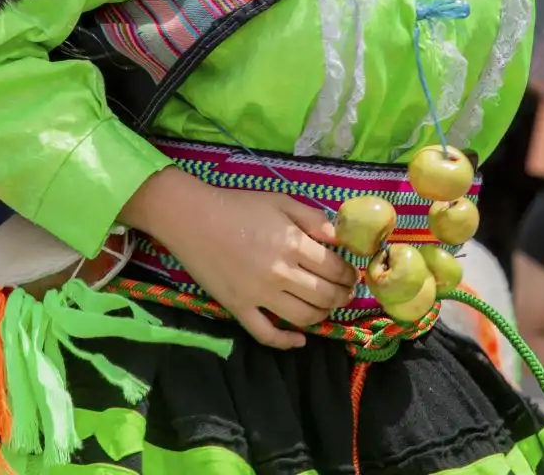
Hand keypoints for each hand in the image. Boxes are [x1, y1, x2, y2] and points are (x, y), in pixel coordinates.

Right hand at [151, 183, 358, 349]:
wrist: (192, 218)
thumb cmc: (238, 206)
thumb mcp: (281, 201)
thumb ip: (313, 219)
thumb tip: (340, 239)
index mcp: (294, 244)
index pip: (334, 269)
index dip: (349, 275)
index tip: (351, 275)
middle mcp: (281, 274)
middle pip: (324, 296)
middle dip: (342, 296)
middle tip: (345, 293)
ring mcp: (259, 295)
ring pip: (302, 317)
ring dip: (322, 316)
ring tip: (326, 308)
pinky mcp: (238, 308)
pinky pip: (265, 334)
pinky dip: (286, 342)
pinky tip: (299, 340)